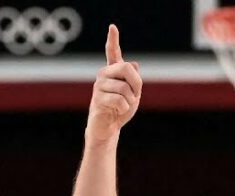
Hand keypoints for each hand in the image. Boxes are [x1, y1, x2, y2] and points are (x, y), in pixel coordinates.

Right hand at [86, 24, 141, 143]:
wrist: (108, 128)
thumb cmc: (120, 110)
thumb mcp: (133, 94)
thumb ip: (134, 79)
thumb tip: (133, 63)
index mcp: (113, 72)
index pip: (112, 52)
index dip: (113, 39)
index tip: (112, 27)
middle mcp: (104, 75)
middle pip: (125, 69)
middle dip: (136, 84)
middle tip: (135, 96)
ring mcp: (99, 86)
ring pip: (124, 88)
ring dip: (130, 100)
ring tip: (123, 106)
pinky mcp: (98, 99)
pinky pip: (119, 100)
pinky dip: (124, 108)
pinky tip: (118, 111)